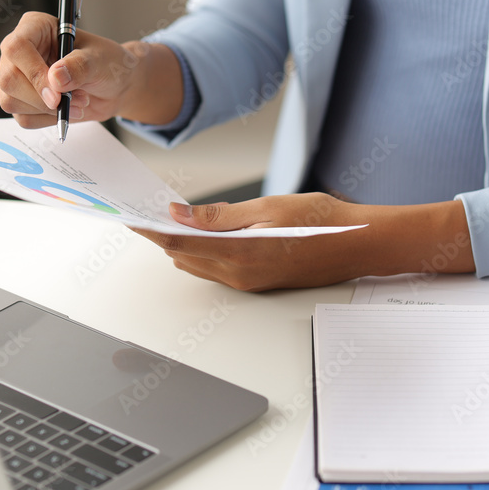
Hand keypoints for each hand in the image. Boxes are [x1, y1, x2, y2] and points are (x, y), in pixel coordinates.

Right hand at [0, 12, 183, 128]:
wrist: (116, 86)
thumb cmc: (108, 64)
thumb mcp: (101, 60)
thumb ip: (80, 66)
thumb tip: (55, 78)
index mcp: (35, 28)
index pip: (16, 47)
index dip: (34, 73)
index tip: (57, 94)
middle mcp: (20, 52)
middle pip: (9, 80)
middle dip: (43, 99)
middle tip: (78, 101)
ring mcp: (18, 77)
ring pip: (12, 101)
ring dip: (48, 111)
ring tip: (79, 102)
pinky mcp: (23, 100)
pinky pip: (23, 118)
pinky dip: (48, 120)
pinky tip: (67, 111)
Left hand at [131, 194, 475, 291]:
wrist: (359, 244)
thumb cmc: (322, 221)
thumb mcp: (267, 207)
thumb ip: (220, 215)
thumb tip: (181, 213)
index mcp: (239, 255)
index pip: (178, 242)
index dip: (149, 228)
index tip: (129, 215)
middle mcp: (239, 275)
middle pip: (182, 256)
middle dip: (161, 234)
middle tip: (143, 208)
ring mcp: (247, 282)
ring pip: (197, 264)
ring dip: (179, 243)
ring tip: (166, 216)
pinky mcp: (256, 281)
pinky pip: (216, 268)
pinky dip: (200, 251)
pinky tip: (200, 231)